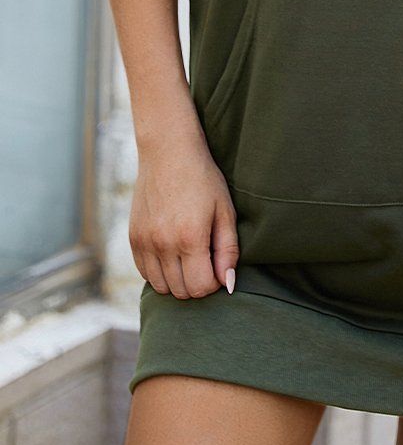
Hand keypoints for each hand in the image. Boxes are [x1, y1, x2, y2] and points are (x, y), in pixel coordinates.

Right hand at [129, 126, 239, 298]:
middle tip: (206, 261)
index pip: (201, 287)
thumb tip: (227, 284)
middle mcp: (163, 243)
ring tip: (189, 257)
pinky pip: (146, 273)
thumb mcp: (224, 211)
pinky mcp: (133, 238)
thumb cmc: (203, 179)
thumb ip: (227, 250)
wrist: (168, 152)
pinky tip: (172, 253)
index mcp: (190, 237)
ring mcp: (144, 242)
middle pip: (181, 291)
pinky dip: (160, 272)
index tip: (219, 267)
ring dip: (178, 281)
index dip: (215, 283)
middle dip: (197, 284)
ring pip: (162, 287)